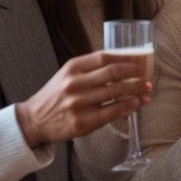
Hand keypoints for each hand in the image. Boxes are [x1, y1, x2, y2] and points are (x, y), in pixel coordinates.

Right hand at [15, 52, 151, 148]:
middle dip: (135, 74)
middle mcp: (75, 84)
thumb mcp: (67, 74)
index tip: (138, 61)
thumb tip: (122, 63)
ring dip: (136, 90)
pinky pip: (113, 112)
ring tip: (146, 89)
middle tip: (146, 76)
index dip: (125, 58)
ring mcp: (78, 104)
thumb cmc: (55, 96)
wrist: (34, 120)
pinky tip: (138, 103)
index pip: (104, 57)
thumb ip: (89, 68)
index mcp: (72, 67)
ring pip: (116, 93)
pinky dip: (129, 106)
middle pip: (113, 74)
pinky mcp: (83, 123)